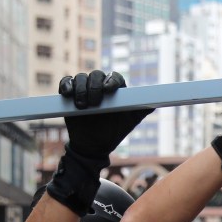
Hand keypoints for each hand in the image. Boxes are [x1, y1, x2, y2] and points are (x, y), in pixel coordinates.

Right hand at [47, 70, 152, 214]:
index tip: (109, 90)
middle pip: (96, 75)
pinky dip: (66, 86)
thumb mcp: (129, 123)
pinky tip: (68, 94)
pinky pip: (66, 83)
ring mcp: (84, 88)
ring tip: (83, 106)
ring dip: (81, 89)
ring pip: (81, 78)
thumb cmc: (113, 133)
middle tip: (94, 103)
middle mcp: (99, 85)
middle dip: (95, 87)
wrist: (93, 146)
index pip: (115, 78)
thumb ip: (141, 110)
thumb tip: (155, 103)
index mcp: (115, 89)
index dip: (112, 81)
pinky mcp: (70, 93)